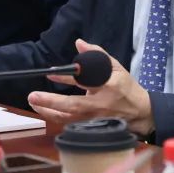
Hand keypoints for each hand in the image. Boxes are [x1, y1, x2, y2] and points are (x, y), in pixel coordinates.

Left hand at [27, 39, 154, 134]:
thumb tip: (79, 43)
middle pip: (74, 107)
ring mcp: (96, 120)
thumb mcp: (117, 68)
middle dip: (51, 102)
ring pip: (69, 120)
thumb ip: (97, 55)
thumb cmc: (126, 88)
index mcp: (110, 87)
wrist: (140, 114)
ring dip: (49, 112)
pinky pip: (70, 124)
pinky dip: (56, 118)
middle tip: (33, 96)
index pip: (86, 81)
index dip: (66, 79)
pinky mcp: (92, 129)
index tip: (50, 74)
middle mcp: (102, 106)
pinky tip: (45, 110)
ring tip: (34, 103)